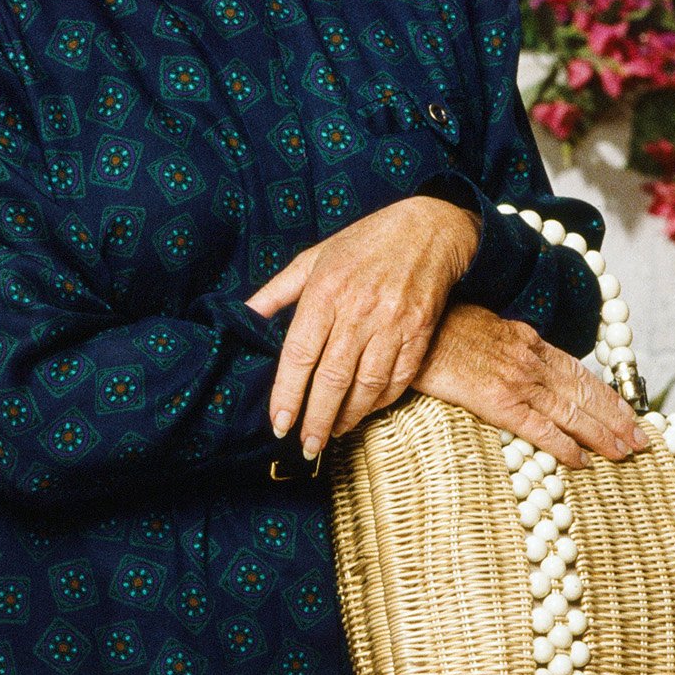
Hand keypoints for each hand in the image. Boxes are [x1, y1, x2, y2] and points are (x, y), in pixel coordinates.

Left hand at [248, 194, 474, 462]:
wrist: (430, 228)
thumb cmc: (365, 242)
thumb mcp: (315, 257)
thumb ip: (278, 291)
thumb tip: (245, 315)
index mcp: (326, 292)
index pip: (299, 355)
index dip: (287, 394)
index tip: (279, 423)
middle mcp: (358, 310)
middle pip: (331, 379)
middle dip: (316, 419)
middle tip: (306, 446)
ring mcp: (392, 323)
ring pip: (366, 385)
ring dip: (348, 416)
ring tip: (332, 433)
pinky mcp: (420, 332)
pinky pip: (398, 378)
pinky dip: (380, 401)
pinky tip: (364, 411)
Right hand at [411, 307, 644, 465]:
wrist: (412, 326)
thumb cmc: (438, 327)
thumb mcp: (482, 328)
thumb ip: (506, 347)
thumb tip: (516, 363)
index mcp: (529, 342)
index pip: (578, 373)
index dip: (607, 395)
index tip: (628, 412)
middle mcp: (531, 361)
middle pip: (585, 394)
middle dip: (617, 418)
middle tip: (641, 440)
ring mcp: (518, 381)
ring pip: (573, 412)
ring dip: (603, 435)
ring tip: (625, 453)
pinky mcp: (498, 401)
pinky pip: (540, 429)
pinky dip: (565, 446)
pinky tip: (583, 461)